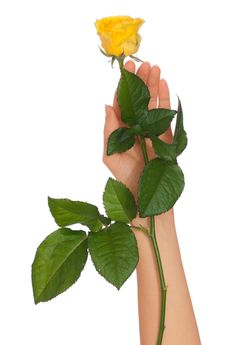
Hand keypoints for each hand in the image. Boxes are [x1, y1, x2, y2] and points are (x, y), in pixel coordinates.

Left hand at [103, 60, 172, 198]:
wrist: (144, 195)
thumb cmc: (124, 177)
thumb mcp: (110, 154)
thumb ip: (109, 130)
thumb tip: (107, 105)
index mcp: (121, 130)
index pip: (122, 104)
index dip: (124, 86)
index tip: (126, 69)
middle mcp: (135, 126)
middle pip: (138, 99)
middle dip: (140, 81)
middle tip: (142, 63)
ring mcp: (151, 129)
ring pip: (152, 103)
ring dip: (153, 85)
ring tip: (155, 67)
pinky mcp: (165, 134)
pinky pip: (164, 113)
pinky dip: (164, 97)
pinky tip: (163, 83)